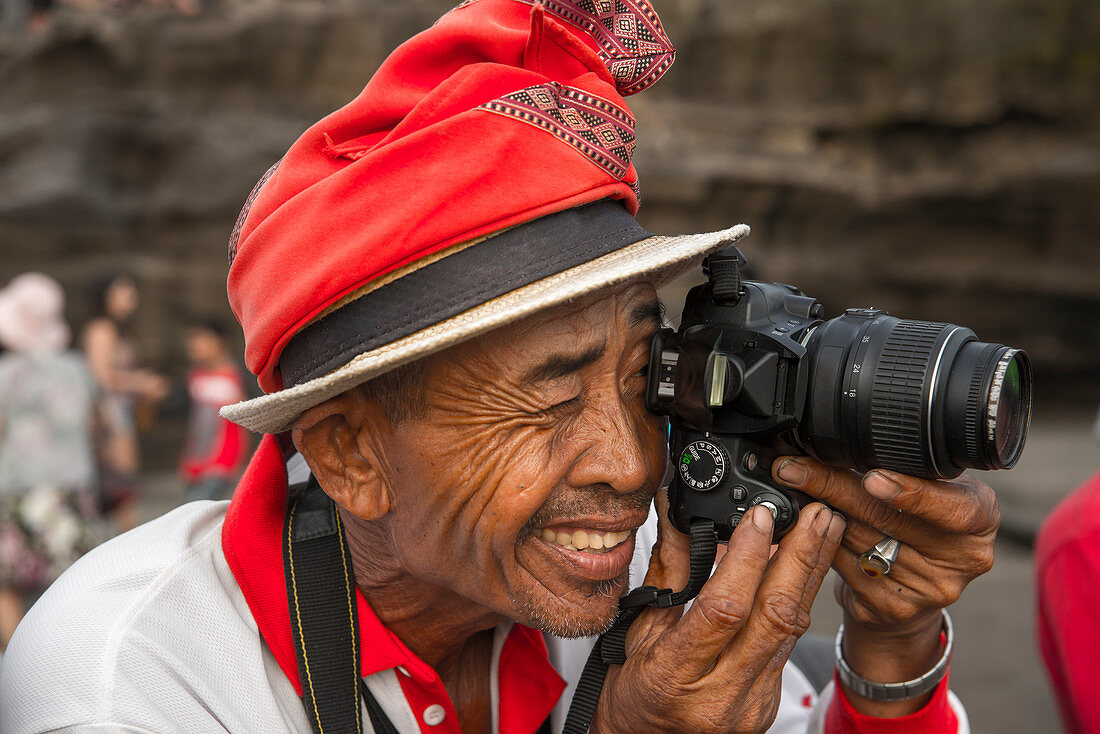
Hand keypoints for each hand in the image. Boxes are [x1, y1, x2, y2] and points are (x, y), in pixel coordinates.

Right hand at [592, 491, 844, 733]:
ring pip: (792, 627)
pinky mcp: (769, 702)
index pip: (724, 610)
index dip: (746, 559)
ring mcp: (751, 702)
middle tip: (815, 513)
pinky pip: (791, 643)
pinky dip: (799, 599)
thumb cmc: (635, 701)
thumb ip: (666, 577)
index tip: (757, 518)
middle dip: (801, 556)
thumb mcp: (635, 636)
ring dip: (811, 572)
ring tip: (824, 528)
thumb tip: (680, 519)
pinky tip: (806, 569)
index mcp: (676, 676)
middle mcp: (721, 694)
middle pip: (775, 616)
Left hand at [772, 456, 998, 713]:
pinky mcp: (890, 608)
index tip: (872, 478)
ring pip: (857, 541)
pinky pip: (842, 567)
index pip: (953, 508)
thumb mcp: (935, 486)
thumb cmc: (923, 518)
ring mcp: (927, 591)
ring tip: (792, 485)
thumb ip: (910, 469)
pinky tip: (802, 524)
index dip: (912, 493)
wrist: (916, 583)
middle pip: (888, 519)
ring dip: (816, 512)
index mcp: (980, 519)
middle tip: (793, 468)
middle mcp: (962, 560)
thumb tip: (843, 441)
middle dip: (833, 487)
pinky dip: (816, 541)